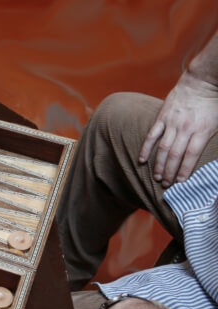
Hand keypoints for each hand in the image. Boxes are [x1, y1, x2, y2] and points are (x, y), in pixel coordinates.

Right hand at [139, 70, 217, 186]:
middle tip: (166, 185)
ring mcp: (172, 123)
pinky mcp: (163, 117)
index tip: (180, 182)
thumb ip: (210, 138)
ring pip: (163, 149)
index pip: (191, 156)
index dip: (185, 171)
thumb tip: (203, 155)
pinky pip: (152, 136)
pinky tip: (142, 160)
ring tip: (157, 177)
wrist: (203, 80)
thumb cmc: (214, 102)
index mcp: (203, 130)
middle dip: (170, 172)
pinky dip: (146, 149)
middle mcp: (186, 128)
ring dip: (159, 165)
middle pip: (176, 155)